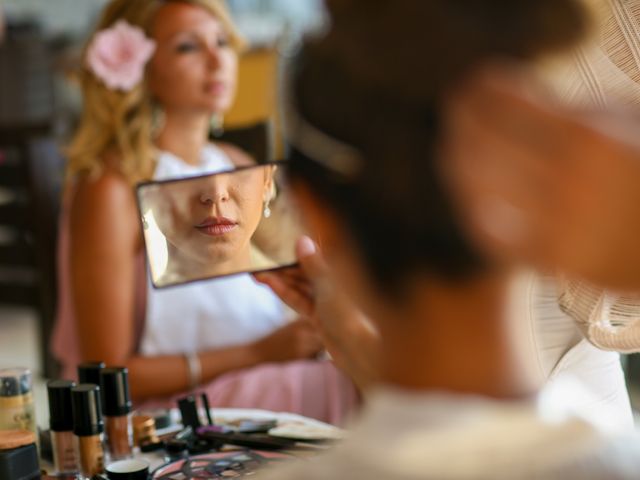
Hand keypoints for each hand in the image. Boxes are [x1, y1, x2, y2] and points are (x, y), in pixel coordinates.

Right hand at [256, 237, 379, 388]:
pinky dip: (286, 293)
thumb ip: (314, 265)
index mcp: (343, 273)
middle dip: (284, 268)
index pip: (318, 257)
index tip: (280, 248)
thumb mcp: (328, 286)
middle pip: (306, 272)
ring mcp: (328, 302)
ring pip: (301, 287)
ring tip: (258, 275)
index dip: (299, 252)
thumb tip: (302, 240)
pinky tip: (271, 285)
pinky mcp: (320, 317)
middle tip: (261, 266)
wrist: (358, 351)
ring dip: (281, 281)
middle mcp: (336, 285)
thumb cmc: (349, 315)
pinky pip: (300, 301)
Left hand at [441, 65, 639, 289]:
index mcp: (590, 138)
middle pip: (482, 145)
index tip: (472, 85)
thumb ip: (566, 110)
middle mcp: (569, 182)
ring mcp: (558, 227)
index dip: (481, 91)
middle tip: (455, 112)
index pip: (508, 105)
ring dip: (456, 165)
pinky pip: (491, 234)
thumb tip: (504, 96)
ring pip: (477, 190)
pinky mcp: (552, 263)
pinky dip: (474, 210)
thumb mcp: (622, 123)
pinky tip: (469, 193)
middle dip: (460, 121)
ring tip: (453, 150)